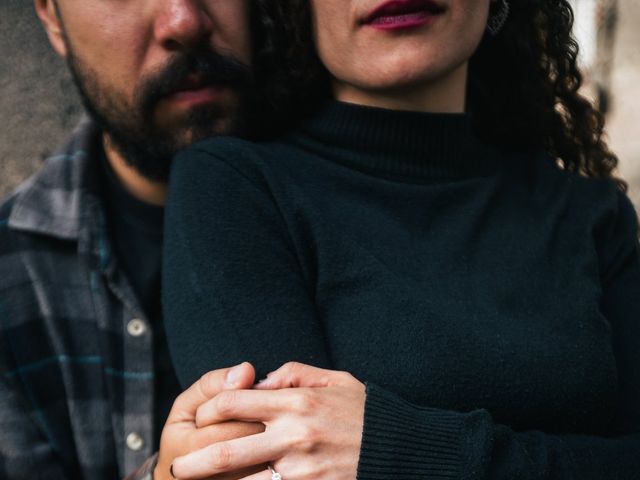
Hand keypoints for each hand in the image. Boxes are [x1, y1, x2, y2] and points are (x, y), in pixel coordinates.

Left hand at [171, 362, 365, 479]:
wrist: (402, 450)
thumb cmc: (366, 413)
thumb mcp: (335, 380)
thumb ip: (295, 373)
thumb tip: (261, 378)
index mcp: (296, 401)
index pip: (233, 401)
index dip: (209, 410)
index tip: (200, 420)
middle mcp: (293, 435)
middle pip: (226, 449)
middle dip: (194, 461)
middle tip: (176, 469)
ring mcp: (302, 468)